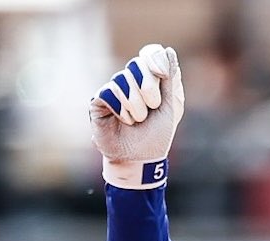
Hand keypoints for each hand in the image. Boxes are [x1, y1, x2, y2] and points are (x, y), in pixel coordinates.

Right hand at [90, 44, 183, 189]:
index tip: (162, 73)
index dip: (154, 59)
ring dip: (136, 105)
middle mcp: (128, 81)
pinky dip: (121, 110)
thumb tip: (168, 51)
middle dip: (149, 88)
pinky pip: (108, 93)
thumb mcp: (172, 108)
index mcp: (147, 79)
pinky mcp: (98, 102)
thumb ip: (171, 80)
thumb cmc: (157, 136)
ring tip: (137, 121)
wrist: (141, 160)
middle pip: (136, 65)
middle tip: (153, 107)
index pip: (148, 54)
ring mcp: (112, 90)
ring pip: (122, 80)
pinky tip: (123, 121)